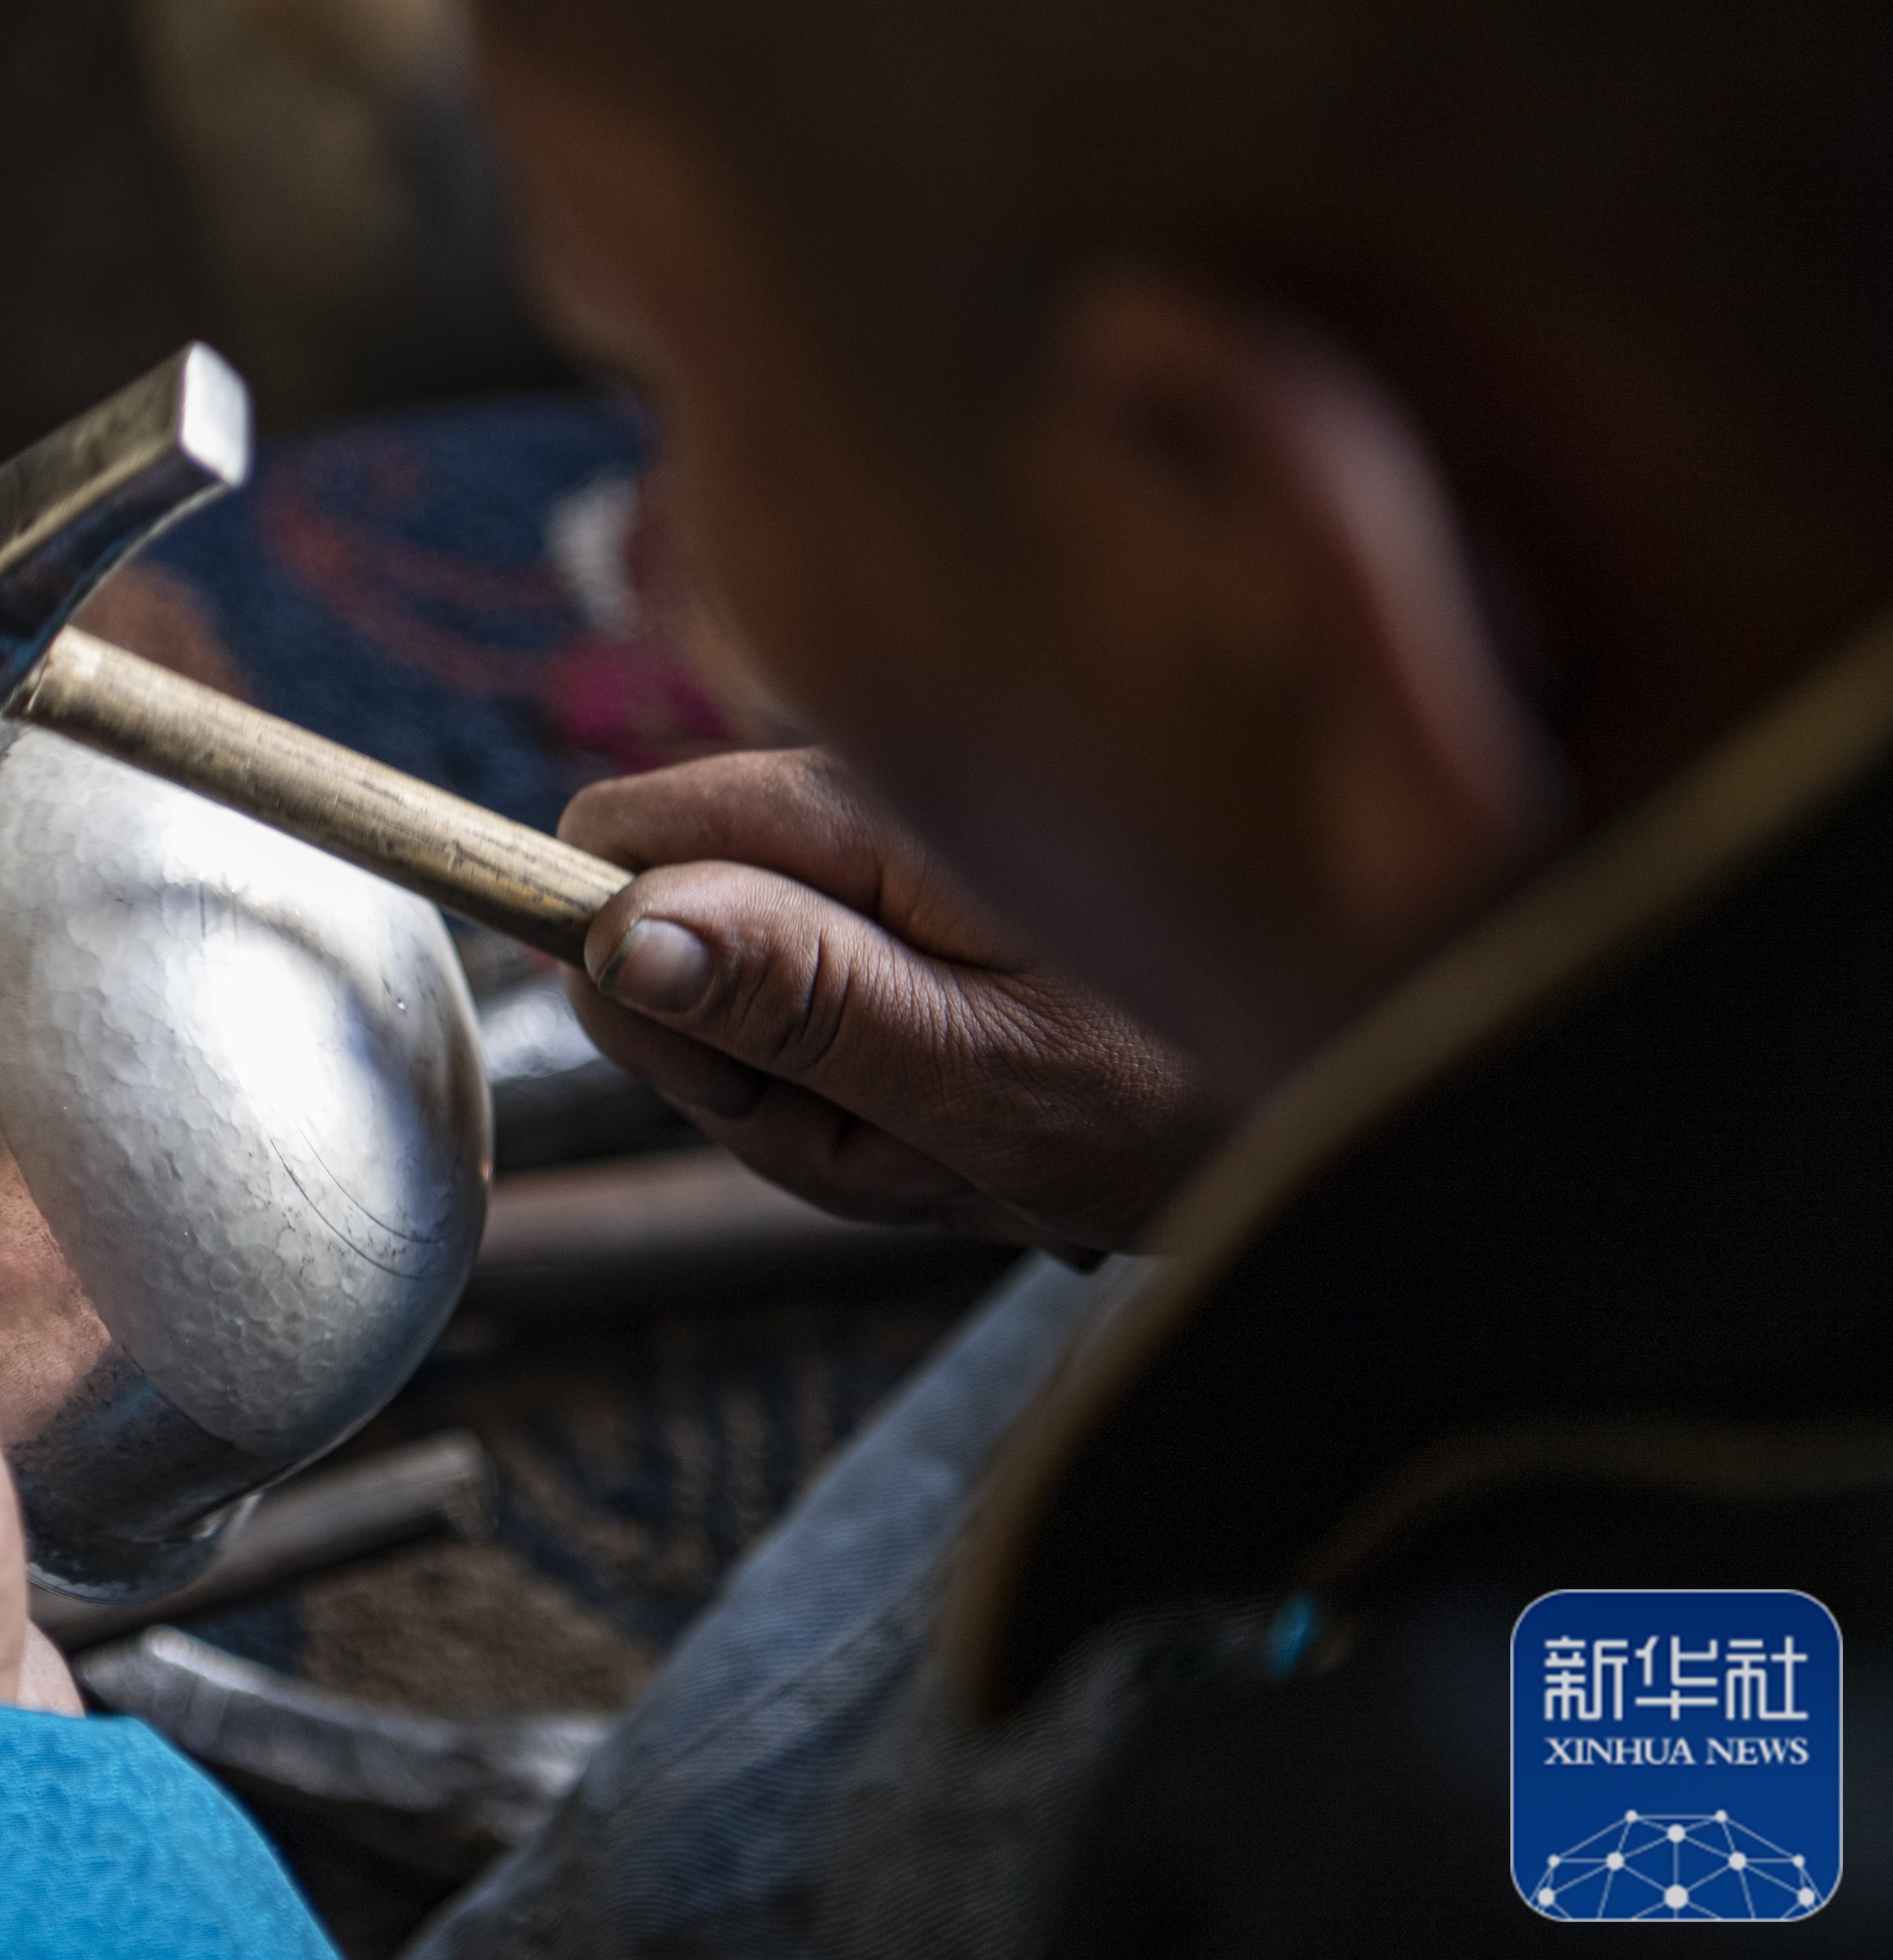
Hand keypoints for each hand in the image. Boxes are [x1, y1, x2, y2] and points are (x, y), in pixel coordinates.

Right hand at [562, 750, 1216, 1251]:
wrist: (1342, 1093)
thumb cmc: (1189, 1095)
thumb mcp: (982, 1080)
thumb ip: (796, 998)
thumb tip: (618, 928)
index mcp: (868, 815)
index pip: (617, 835)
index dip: (628, 970)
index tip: (742, 1072)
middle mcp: (859, 813)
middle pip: (660, 934)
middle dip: (747, 1069)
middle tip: (893, 1137)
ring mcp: (882, 873)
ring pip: (730, 1002)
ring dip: (821, 1106)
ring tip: (956, 1146)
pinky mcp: (907, 925)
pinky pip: (810, 1030)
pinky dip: (870, 1106)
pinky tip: (969, 1132)